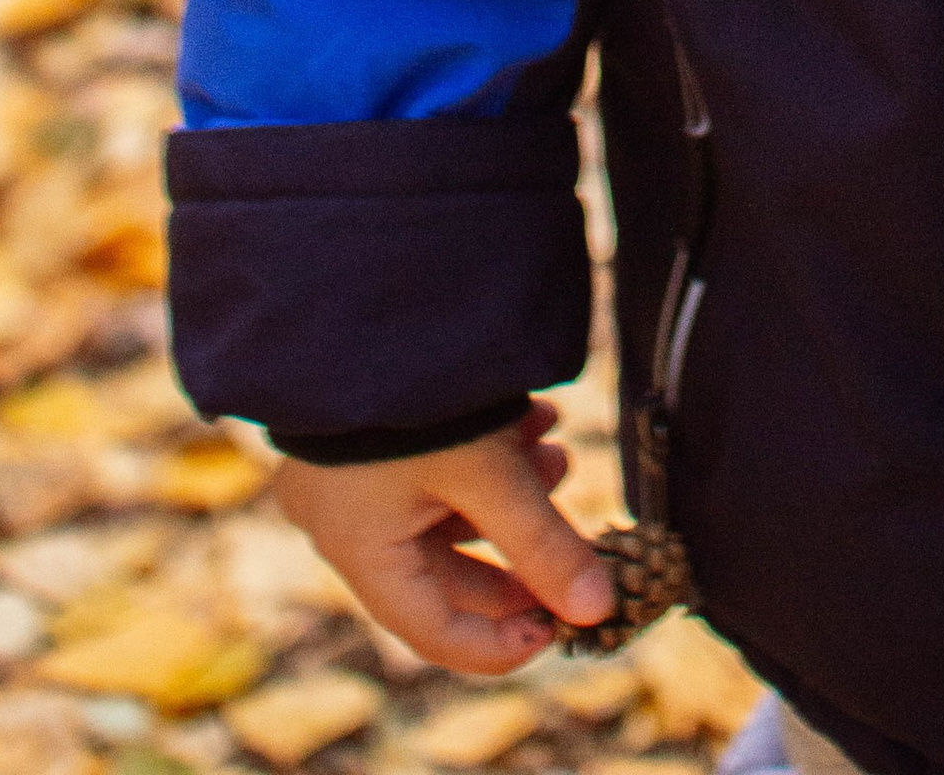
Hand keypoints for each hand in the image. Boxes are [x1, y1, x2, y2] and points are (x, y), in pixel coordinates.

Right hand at [273, 407, 615, 673]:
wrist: (362, 299)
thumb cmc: (414, 398)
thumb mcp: (487, 473)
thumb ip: (544, 545)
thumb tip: (599, 607)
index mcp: (361, 553)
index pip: (436, 635)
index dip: (504, 644)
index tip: (562, 627)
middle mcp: (344, 528)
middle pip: (445, 576)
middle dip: (519, 554)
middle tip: (576, 542)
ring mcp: (348, 483)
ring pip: (442, 517)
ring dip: (509, 496)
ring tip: (557, 450)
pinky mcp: (362, 444)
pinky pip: (427, 476)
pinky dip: (481, 463)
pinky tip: (529, 421)